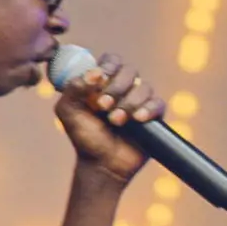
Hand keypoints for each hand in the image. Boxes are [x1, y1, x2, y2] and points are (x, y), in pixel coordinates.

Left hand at [55, 52, 162, 184]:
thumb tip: (95, 72)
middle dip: (116, 87)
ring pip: (144, 87)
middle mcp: (122, 88)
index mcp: (102, 82)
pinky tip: (137, 119)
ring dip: (128, 103)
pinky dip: (148, 109)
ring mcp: (139, 101)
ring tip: (115, 120)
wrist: (102, 163)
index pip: (111, 61)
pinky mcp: (154, 116)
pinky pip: (158, 103)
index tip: (101, 77)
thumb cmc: (84, 136)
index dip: (108, 65)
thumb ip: (74, 88)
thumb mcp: (68, 111)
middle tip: (103, 106)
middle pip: (129, 71)